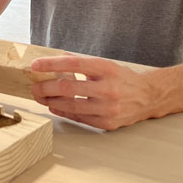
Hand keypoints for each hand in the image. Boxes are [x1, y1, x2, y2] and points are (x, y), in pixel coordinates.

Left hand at [30, 55, 156, 130]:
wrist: (147, 97)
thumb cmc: (122, 79)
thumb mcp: (105, 65)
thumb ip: (81, 62)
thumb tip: (54, 59)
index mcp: (106, 69)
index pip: (73, 64)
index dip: (52, 64)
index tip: (36, 65)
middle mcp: (108, 88)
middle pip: (68, 87)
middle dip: (46, 87)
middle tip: (35, 86)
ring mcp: (108, 108)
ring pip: (71, 105)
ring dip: (51, 101)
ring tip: (41, 97)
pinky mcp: (107, 123)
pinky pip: (79, 117)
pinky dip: (63, 111)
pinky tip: (55, 106)